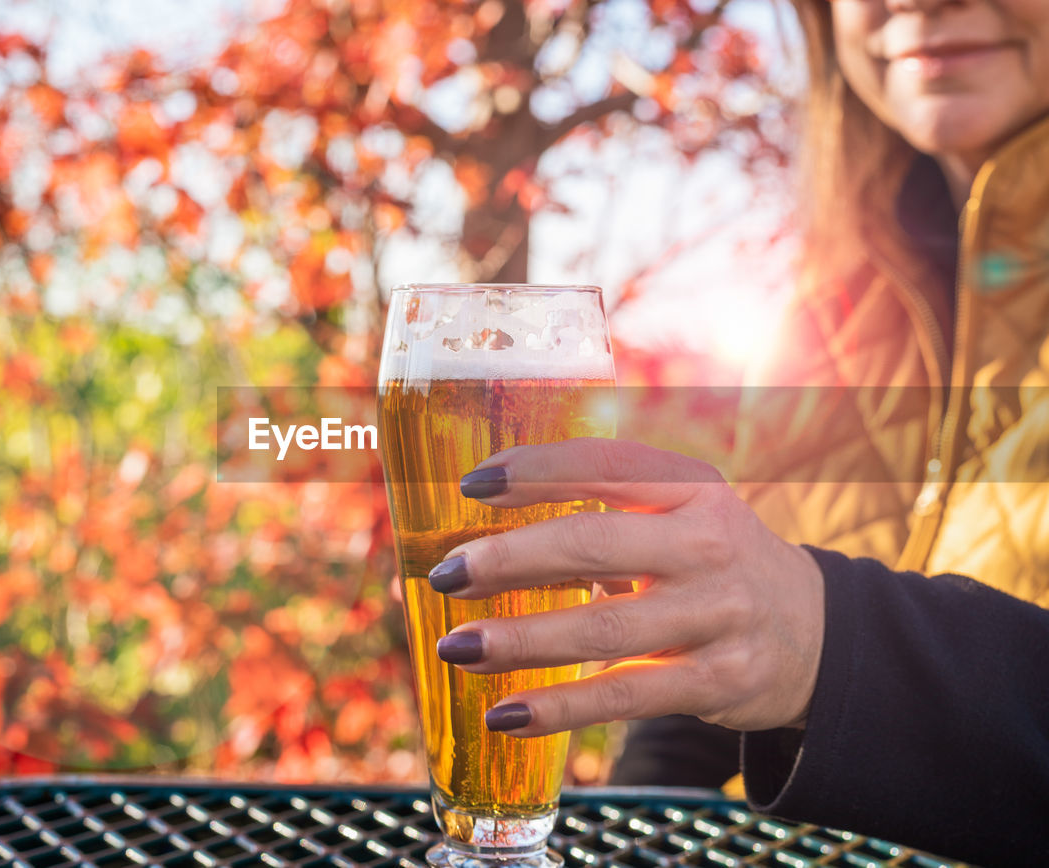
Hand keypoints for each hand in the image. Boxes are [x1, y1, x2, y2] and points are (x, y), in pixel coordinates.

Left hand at [430, 438, 824, 736]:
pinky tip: (506, 713)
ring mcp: (718, 614)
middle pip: (595, 544)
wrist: (816, 635)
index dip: (534, 470)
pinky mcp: (719, 681)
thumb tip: (487, 516)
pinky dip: (560, 708)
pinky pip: (625, 697)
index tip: (470, 484)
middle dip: (510, 560)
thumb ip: (606, 508)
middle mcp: (709, 542)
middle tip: (447, 574)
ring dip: (522, 640)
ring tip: (458, 646)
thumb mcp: (682, 516)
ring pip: (604, 627)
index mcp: (692, 488)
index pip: (605, 462)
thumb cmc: (715, 563)